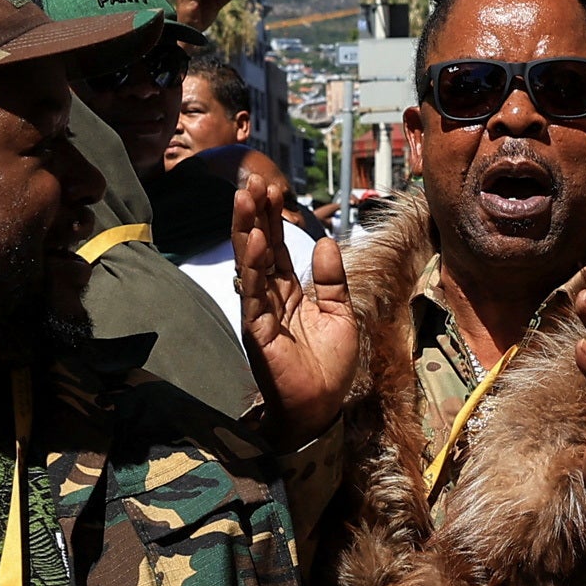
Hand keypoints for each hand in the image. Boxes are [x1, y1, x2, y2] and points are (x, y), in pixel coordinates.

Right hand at [233, 176, 358, 439]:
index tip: (272, 187)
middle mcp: (270, 296)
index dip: (274, 217)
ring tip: (245, 196)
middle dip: (255, 213)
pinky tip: (256, 240)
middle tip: (252, 179)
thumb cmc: (330, 365)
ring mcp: (260, 310)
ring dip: (247, 228)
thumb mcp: (340, 313)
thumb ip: (332, 279)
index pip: (278, 246)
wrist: (322, 406)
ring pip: (251, 262)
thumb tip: (326, 242)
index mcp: (290, 291)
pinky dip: (254, 266)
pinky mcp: (257, 329)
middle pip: (259, 246)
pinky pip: (254, 292)